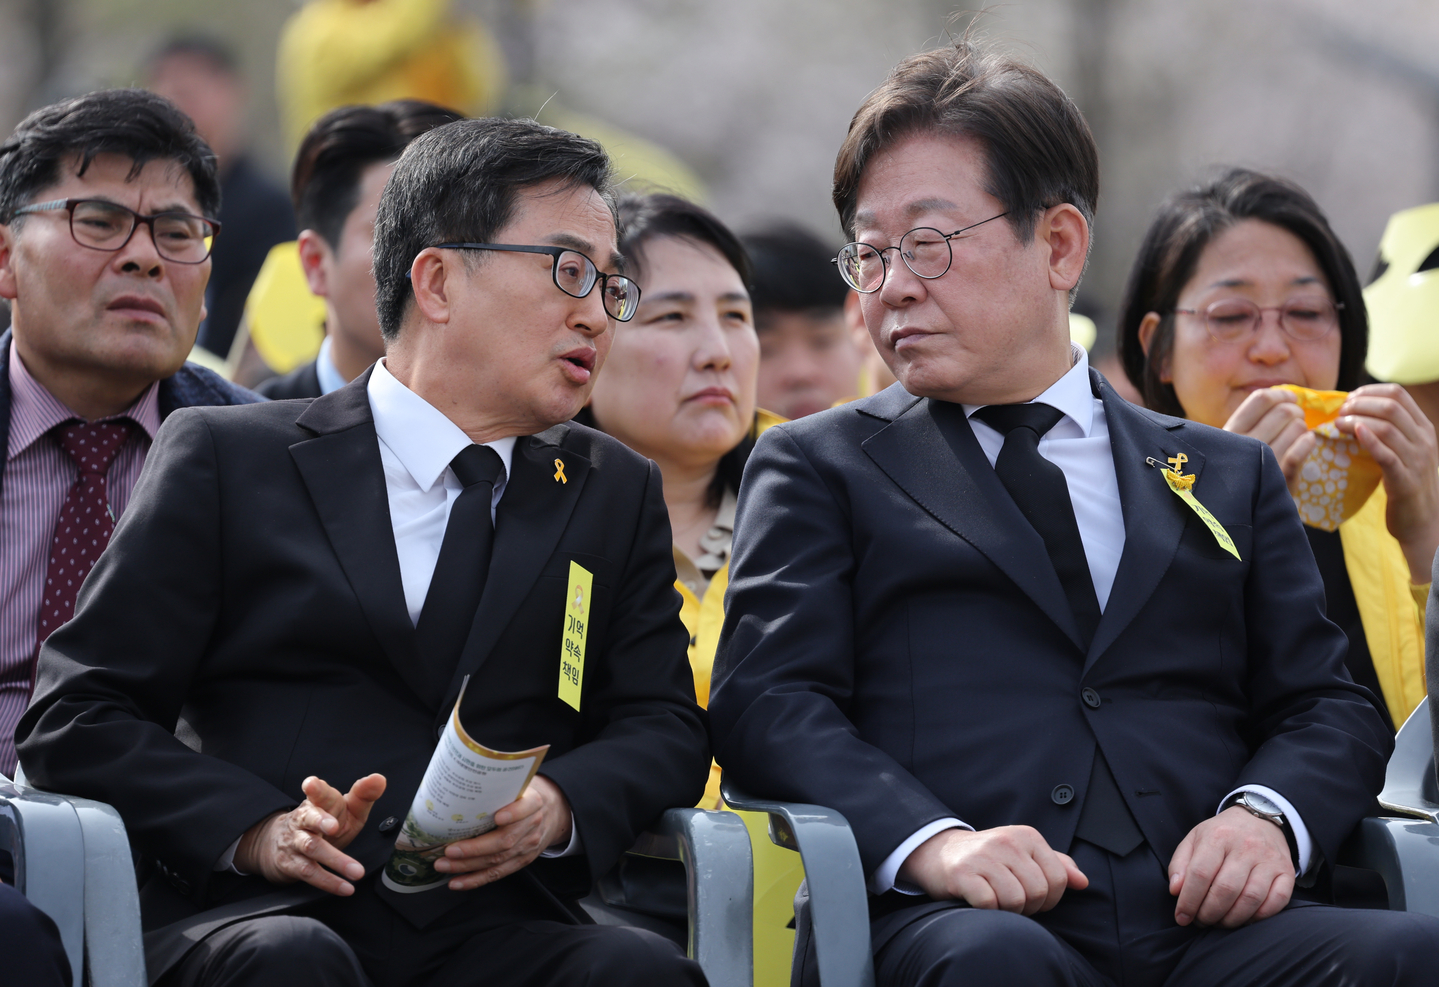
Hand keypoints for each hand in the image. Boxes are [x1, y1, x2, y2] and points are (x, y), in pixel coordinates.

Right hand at [234, 773, 386, 895]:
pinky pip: (310, 873)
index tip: (311, 784)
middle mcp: (303, 820)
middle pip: (309, 818)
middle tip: (335, 827)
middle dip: (320, 821)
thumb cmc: (324, 822)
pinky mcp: (292, 864)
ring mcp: (296, 842)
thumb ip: (362, 794)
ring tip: (357, 872)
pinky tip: (346, 888)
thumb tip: (379, 779)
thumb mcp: (344, 808)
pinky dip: (329, 882)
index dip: (315, 788)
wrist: (279, 844)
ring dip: (334, 860)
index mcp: (317, 802)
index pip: (317, 793)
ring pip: (311, 848)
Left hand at [433, 775, 572, 890]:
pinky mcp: (521, 861)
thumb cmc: (526, 794)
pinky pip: (497, 874)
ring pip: (497, 861)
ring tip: (443, 865)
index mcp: (533, 802)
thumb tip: (462, 784)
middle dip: (474, 849)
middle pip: (505, 841)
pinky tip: (457, 882)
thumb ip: (500, 786)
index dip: (513, 814)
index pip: (526, 807)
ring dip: (467, 866)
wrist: (555, 810)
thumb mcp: (520, 783)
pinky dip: (475, 880)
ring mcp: (527, 846)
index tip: (498, 817)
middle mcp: (532, 826)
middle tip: (449, 850)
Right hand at [898, 826, 1087, 914]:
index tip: (1033, 898)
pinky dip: (988, 910)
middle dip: (1029, 907)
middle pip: (1039, 892)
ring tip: (997, 901)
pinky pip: (990, 904)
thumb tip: (1083, 882)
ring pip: (1016, 900)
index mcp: (1027, 836)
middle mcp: (1007, 842)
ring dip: (1008, 910)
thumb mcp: (1023, 854)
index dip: (1050, 899)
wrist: (939, 853)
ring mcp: (983, 856)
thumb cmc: (988, 859)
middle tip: (1012, 902)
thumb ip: (1056, 865)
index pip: (1059, 878)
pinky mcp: (963, 873)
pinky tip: (979, 900)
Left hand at [1168, 806, 1292, 927]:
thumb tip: (1176, 891)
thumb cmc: (1221, 835)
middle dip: (1209, 913)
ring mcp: (1269, 859)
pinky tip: (1245, 919)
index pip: (1200, 874)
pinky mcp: (1286, 872)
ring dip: (1232, 919)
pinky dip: (1259, 917)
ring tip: (1219, 922)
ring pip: (1250, 898)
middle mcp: (1246, 846)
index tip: (1182, 917)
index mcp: (1218, 836)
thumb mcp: (1194, 839)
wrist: (1259, 818)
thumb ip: (1180, 864)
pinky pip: (1277, 901)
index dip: (1189, 900)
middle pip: (1225, 889)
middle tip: (1201, 921)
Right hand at [1223, 388, 1312, 491]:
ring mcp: (1262, 460)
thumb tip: (1283, 394)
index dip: (1281, 395)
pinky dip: (1308, 442)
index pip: (1260, 399)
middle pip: (1283, 411)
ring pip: (1297, 428)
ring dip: (1303, 428)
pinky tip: (1308, 442)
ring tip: (1298, 436)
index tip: (1290, 399)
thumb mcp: (1235, 442)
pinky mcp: (1279, 477)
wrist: (1239, 509)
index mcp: (1231, 431)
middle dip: (1296, 412)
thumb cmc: (1241, 468)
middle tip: (1296, 420)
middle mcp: (1244, 443)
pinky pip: (1301, 449)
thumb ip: (1252, 420)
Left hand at [1333, 384, 1438, 581]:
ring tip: (1338, 424)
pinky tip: (1354, 433)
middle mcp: (1424, 440)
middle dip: (1360, 404)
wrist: (1422, 522)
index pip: (1399, 394)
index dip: (1369, 391)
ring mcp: (1417, 459)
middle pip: (1391, 406)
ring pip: (1388, 427)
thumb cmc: (1404, 483)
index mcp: (1423, 428)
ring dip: (1358, 420)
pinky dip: (1370, 441)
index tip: (1349, 399)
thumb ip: (1388, 430)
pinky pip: (1388, 455)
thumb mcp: (1402, 450)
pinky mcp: (1405, 480)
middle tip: (1340, 412)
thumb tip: (1355, 409)